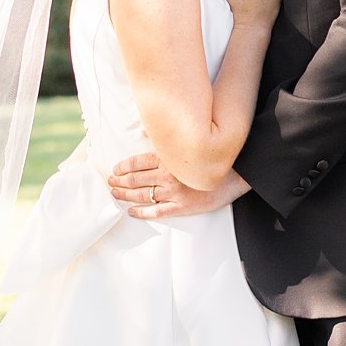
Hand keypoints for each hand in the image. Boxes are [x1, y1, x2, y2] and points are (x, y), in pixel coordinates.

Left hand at [108, 153, 249, 219]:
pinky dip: (141, 212)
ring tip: (115, 194)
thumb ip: (165, 140)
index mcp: (168, 159)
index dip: (122, 167)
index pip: (137, 162)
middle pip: (135, 179)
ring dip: (125, 195)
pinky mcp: (182, 207)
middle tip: (110, 182)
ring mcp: (174, 193)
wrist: (236, 174)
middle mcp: (168, 175)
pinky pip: (157, 212)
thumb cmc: (212, 156)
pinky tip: (132, 212)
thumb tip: (145, 132)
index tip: (114, 169)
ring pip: (142, 195)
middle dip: (119, 181)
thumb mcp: (188, 144)